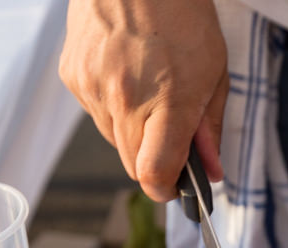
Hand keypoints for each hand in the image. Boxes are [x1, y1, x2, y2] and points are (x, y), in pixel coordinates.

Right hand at [58, 0, 227, 200]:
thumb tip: (211, 171)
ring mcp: (92, 89)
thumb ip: (210, 128)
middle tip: (172, 131)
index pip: (154, 174)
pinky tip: (127, 75)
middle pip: (134, 166)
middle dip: (155, 159)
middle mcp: (123, 101)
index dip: (167, 189)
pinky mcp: (72, 76)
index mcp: (167, 102)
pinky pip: (95, 113)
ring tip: (150, 90)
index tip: (178, 186)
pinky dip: (112, 107)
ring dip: (133, 132)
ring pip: (114, 141)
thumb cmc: (181, 13)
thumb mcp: (214, 72)